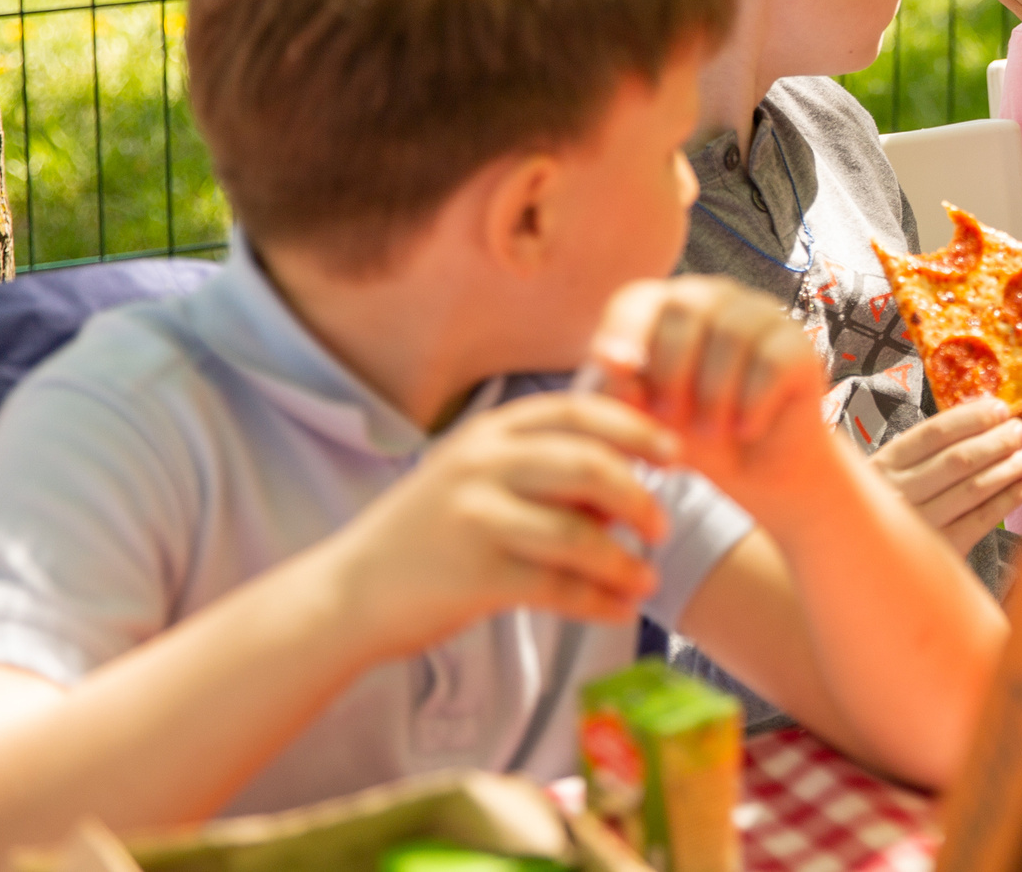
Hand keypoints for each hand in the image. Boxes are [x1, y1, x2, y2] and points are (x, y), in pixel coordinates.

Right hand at [322, 392, 678, 661]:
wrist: (348, 595)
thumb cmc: (427, 536)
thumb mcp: (476, 478)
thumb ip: (542, 468)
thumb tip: (629, 481)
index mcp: (489, 433)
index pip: (578, 412)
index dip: (635, 428)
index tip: (673, 453)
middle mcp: (481, 465)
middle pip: (589, 466)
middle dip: (639, 496)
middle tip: (662, 525)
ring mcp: (475, 519)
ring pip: (579, 534)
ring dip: (624, 561)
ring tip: (645, 579)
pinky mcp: (474, 576)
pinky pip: (558, 587)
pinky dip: (599, 600)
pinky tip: (619, 610)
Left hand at [592, 276, 832, 512]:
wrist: (758, 472)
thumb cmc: (695, 438)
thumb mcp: (648, 421)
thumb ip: (626, 393)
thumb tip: (614, 366)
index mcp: (670, 309)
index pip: (638, 299)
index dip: (623, 328)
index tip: (613, 367)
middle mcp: (718, 299)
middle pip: (686, 308)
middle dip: (670, 370)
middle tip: (669, 417)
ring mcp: (762, 316)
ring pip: (732, 334)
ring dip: (714, 394)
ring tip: (711, 430)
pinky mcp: (799, 345)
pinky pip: (771, 362)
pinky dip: (752, 403)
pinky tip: (746, 428)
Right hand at [872, 397, 1021, 553]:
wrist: (870, 559)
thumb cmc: (889, 505)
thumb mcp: (891, 472)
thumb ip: (925, 449)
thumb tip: (981, 413)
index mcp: (884, 465)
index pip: (934, 433)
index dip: (971, 418)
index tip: (1000, 409)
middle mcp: (899, 493)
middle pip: (957, 460)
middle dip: (997, 441)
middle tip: (1020, 431)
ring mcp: (919, 523)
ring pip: (972, 489)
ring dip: (1008, 468)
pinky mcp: (940, 550)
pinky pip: (980, 520)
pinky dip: (1007, 499)